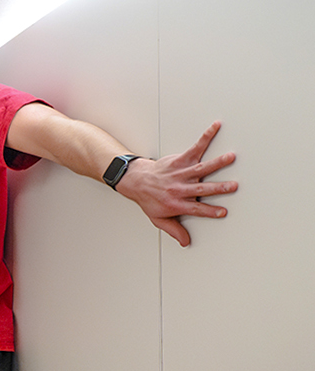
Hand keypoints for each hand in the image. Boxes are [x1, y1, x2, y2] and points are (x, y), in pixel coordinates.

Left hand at [118, 122, 237, 246]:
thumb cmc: (149, 199)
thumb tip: (185, 242)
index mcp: (177, 203)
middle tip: (233, 186)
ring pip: (201, 168)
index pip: (196, 210)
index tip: (223, 212)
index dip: (210, 211)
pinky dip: (206, 136)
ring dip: (217, 162)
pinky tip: (214, 127)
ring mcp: (181, 173)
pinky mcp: (180, 160)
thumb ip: (174, 230)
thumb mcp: (158, 218)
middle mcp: (180, 188)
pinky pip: (195, 147)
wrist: (137, 181)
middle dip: (218, 188)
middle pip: (202, 189)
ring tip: (231, 157)